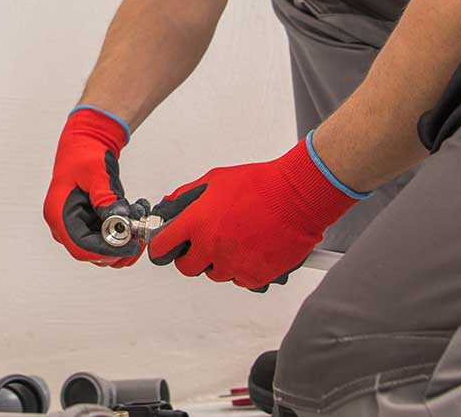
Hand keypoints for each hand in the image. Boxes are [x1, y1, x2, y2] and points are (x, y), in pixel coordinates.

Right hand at [43, 107, 143, 266]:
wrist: (85, 141)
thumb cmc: (84, 153)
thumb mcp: (97, 174)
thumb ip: (107, 199)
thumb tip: (120, 220)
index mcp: (58, 214)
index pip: (81, 248)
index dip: (107, 251)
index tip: (130, 245)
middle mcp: (64, 225)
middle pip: (92, 253)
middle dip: (119, 247)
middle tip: (140, 233)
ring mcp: (76, 226)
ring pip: (102, 250)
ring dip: (125, 241)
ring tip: (139, 218)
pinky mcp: (89, 223)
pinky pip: (107, 238)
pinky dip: (124, 231)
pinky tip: (135, 212)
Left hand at [148, 133, 364, 289]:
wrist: (298, 196)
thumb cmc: (261, 184)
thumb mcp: (216, 180)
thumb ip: (189, 196)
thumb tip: (173, 204)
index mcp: (197, 224)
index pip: (162, 247)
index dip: (162, 247)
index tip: (164, 248)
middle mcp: (212, 247)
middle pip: (187, 268)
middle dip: (193, 258)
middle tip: (205, 245)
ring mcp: (233, 264)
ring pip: (216, 274)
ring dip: (221, 262)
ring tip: (238, 241)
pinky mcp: (255, 276)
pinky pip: (241, 280)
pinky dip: (245, 269)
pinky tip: (253, 249)